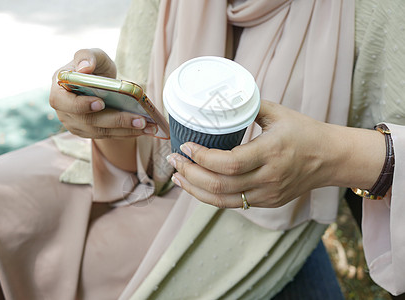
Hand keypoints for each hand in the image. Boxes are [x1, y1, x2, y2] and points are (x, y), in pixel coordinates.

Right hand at [49, 48, 155, 138]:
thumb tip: (85, 68)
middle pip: (89, 121)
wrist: (100, 82)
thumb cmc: (94, 66)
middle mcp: (64, 111)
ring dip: (127, 130)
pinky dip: (128, 133)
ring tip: (148, 126)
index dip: (80, 105)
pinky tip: (146, 129)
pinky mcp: (90, 133)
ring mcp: (77, 125)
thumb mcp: (93, 55)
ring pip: (101, 132)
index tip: (100, 103)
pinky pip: (109, 136)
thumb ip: (87, 56)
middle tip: (140, 120)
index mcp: (59, 90)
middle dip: (116, 120)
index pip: (63, 102)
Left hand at [166, 100, 384, 207]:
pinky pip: (232, 203)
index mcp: (271, 152)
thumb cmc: (305, 132)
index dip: (200, 157)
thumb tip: (221, 100)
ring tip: (177, 176)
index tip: (184, 146)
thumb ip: (249, 106)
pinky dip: (210, 196)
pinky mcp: (267, 202)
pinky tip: (196, 186)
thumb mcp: (279, 113)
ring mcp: (268, 194)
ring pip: (221, 200)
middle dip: (190, 173)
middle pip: (219, 184)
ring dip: (194, 189)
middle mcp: (268, 178)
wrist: (331, 159)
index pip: (227, 163)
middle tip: (174, 160)